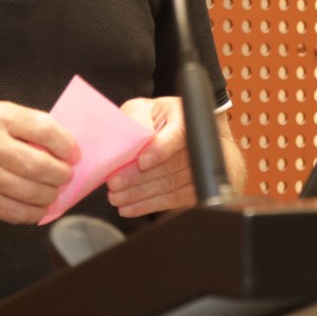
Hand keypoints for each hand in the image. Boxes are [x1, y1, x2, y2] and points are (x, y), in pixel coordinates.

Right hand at [0, 102, 76, 223]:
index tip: (74, 154)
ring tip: (52, 190)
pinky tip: (38, 205)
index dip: (67, 145)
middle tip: (65, 175)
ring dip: (51, 194)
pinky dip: (36, 212)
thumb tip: (68, 148)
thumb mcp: (0, 116)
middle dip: (62, 174)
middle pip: (41, 166)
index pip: (45, 129)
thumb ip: (31, 126)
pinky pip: (19, 212)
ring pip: (34, 192)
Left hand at [107, 96, 196, 216]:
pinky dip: (150, 205)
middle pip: (172, 164)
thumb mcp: (144, 108)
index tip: (142, 162)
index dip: (160, 150)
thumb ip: (136, 117)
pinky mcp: (196, 186)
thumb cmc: (157, 118)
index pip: (178, 135)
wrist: (175, 128)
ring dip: (142, 194)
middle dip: (140, 177)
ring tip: (118, 197)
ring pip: (173, 184)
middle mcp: (198, 142)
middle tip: (115, 183)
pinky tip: (131, 207)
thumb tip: (131, 134)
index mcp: (186, 117)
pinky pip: (175, 199)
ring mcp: (201, 166)